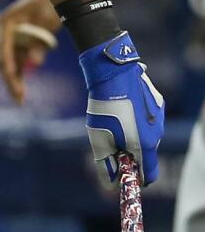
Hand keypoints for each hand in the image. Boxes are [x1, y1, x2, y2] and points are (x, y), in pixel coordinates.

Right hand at [0, 0, 60, 102]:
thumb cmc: (49, 5)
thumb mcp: (46, 23)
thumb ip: (38, 43)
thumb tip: (33, 63)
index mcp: (5, 24)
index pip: (3, 51)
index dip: (8, 69)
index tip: (14, 84)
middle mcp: (3, 31)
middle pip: (3, 59)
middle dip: (10, 79)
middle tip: (18, 98)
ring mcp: (10, 37)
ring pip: (9, 62)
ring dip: (14, 78)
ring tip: (19, 97)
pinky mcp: (18, 41)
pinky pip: (17, 60)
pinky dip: (20, 72)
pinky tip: (21, 88)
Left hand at [78, 32, 164, 184]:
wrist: (114, 71)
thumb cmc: (104, 105)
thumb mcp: (98, 137)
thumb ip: (105, 163)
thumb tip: (110, 185)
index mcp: (145, 145)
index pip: (149, 175)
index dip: (136, 178)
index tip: (122, 175)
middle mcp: (158, 134)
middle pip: (146, 154)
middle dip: (130, 154)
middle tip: (110, 141)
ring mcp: (160, 118)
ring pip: (146, 135)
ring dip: (132, 134)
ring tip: (112, 118)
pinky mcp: (158, 104)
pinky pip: (147, 119)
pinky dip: (136, 119)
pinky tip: (122, 105)